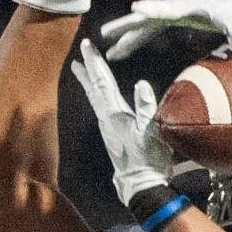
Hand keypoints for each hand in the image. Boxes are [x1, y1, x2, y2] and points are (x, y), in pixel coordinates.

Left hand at [72, 38, 172, 208]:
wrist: (141, 186)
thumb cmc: (147, 160)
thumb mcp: (150, 132)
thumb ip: (146, 107)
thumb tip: (142, 84)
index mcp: (113, 114)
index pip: (102, 82)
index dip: (95, 62)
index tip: (86, 45)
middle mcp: (106, 119)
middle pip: (95, 88)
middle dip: (89, 68)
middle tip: (81, 52)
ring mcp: (108, 127)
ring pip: (95, 98)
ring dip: (89, 82)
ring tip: (81, 70)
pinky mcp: (113, 135)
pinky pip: (101, 108)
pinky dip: (97, 96)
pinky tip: (100, 96)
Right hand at [95, 0, 231, 61]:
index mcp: (190, 4)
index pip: (168, 8)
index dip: (153, 9)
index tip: (136, 8)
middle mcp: (178, 4)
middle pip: (147, 16)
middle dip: (126, 25)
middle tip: (104, 34)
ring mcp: (175, 10)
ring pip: (145, 24)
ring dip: (127, 37)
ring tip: (108, 52)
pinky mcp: (176, 17)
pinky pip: (151, 29)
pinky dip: (137, 40)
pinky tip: (123, 51)